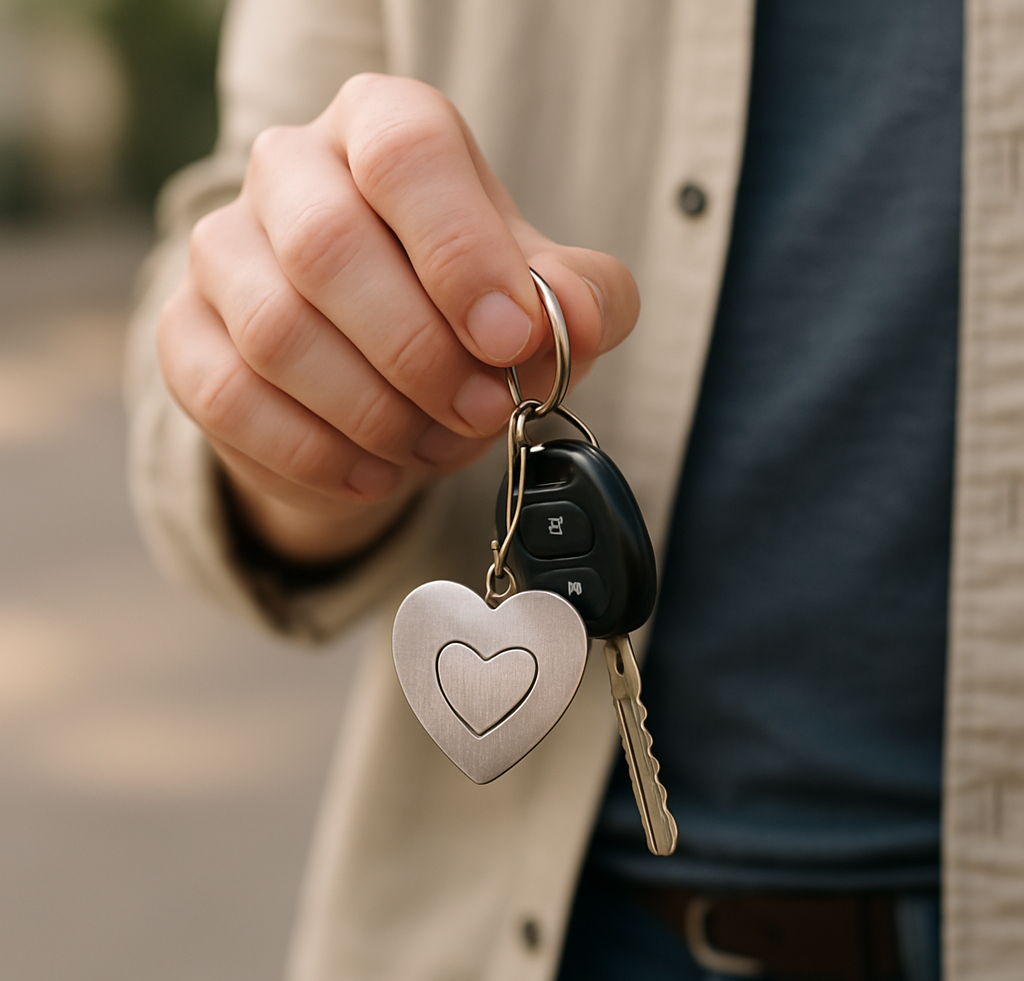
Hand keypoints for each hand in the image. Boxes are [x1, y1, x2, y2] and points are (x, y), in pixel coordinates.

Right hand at [158, 74, 639, 562]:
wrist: (376, 378)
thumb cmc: (462, 316)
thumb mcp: (541, 301)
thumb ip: (579, 300)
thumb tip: (580, 320)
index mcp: (381, 128)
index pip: (406, 152)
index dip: (460, 250)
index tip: (508, 337)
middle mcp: (288, 171)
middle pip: (328, 245)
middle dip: (418, 353)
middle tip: (481, 410)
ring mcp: (222, 252)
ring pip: (277, 333)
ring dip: (373, 411)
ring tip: (431, 441)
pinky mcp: (184, 335)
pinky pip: (231, 399)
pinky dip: (316, 455)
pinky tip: (375, 473)